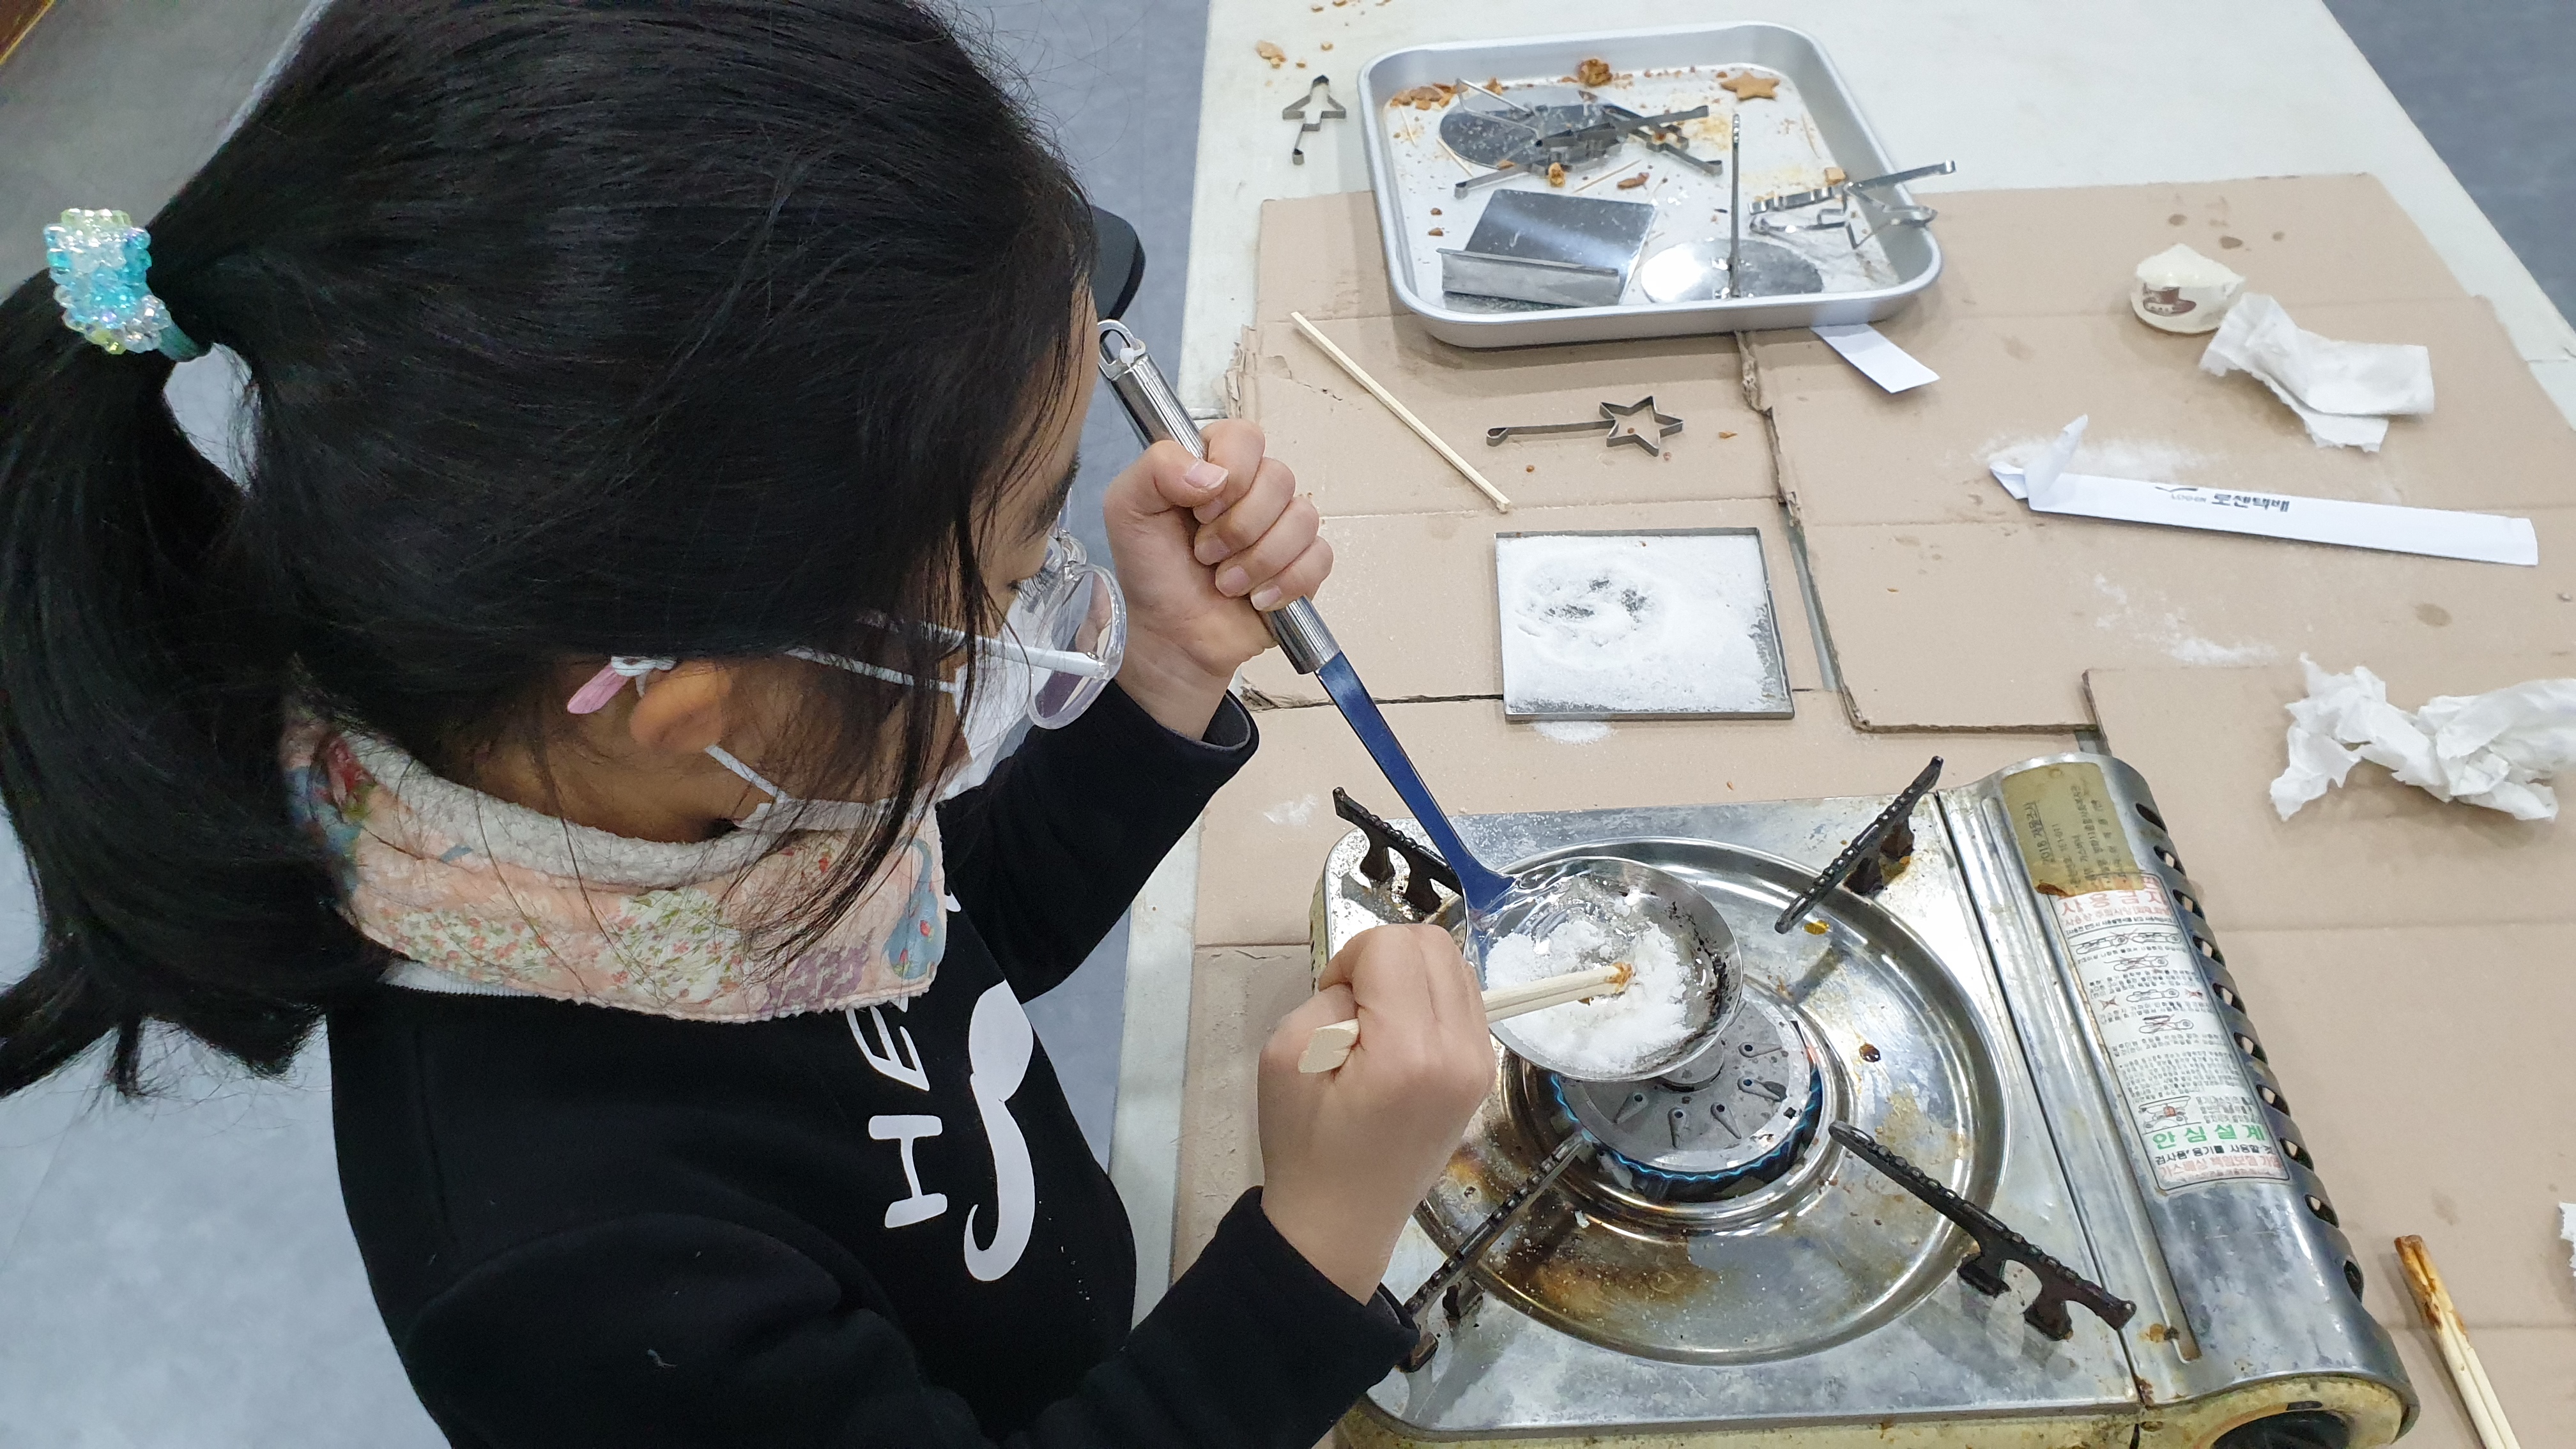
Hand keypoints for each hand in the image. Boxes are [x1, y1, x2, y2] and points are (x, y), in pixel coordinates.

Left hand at [1103, 420, 1330, 736]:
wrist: (1172, 636)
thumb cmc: (1151, 571)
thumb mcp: (1127, 509)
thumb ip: (1156, 469)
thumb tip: (1214, 473)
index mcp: (1215, 464)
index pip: (1245, 437)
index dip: (1231, 472)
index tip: (1200, 509)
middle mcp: (1255, 489)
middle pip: (1279, 478)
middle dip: (1238, 527)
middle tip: (1205, 554)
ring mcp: (1284, 526)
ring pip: (1303, 518)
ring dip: (1257, 561)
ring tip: (1225, 583)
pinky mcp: (1305, 564)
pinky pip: (1319, 557)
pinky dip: (1285, 583)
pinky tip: (1257, 599)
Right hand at [1256, 925, 1494, 1300]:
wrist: (1342, 1222)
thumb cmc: (1305, 1147)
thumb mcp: (1285, 1058)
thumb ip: (1327, 1001)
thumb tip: (1366, 988)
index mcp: (1409, 1052)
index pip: (1393, 946)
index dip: (1350, 959)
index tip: (1332, 1002)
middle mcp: (1460, 1051)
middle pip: (1434, 944)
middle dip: (1384, 957)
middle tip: (1353, 1008)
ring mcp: (1480, 1063)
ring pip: (1456, 966)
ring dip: (1411, 975)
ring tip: (1378, 1024)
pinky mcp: (1483, 1073)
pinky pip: (1465, 999)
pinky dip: (1431, 999)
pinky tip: (1401, 1038)